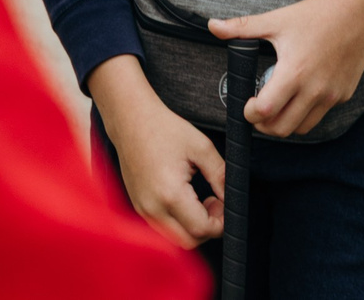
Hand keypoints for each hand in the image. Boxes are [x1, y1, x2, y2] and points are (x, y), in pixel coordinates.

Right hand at [88, 55, 225, 248]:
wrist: (132, 121)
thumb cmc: (165, 129)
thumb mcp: (201, 147)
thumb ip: (221, 175)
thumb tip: (231, 197)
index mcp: (170, 194)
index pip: (201, 229)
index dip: (221, 222)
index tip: (225, 203)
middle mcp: (152, 208)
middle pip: (188, 241)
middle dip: (208, 228)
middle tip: (216, 203)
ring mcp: (142, 210)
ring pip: (174, 237)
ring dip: (193, 226)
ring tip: (203, 199)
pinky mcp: (138, 207)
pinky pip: (163, 227)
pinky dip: (179, 222)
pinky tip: (187, 199)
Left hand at [208, 0, 363, 137]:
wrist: (359, 12)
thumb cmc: (317, 15)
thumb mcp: (277, 20)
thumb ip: (242, 28)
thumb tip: (213, 26)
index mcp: (294, 72)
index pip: (265, 112)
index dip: (250, 113)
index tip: (248, 104)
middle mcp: (314, 89)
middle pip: (281, 129)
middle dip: (264, 125)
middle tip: (260, 110)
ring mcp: (331, 95)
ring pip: (301, 128)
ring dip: (286, 122)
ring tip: (280, 105)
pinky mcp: (343, 95)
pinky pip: (321, 114)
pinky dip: (308, 111)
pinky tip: (303, 92)